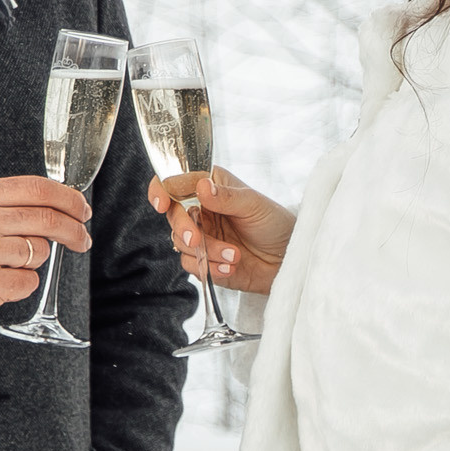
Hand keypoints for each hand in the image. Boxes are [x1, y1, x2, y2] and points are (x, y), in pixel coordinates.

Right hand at [0, 177, 91, 338]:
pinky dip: (20, 285)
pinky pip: (28, 282)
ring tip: (2, 267)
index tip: (82, 209)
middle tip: (82, 239)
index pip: (36, 188)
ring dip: (32, 262)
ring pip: (39, 252)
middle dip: (73, 230)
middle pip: (47, 218)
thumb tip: (53, 208)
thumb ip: (1, 207)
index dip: (68, 198)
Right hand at [149, 167, 294, 299]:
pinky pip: (192, 265)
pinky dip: (210, 267)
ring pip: (181, 243)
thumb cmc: (275, 224)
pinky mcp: (205, 260)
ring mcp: (201, 236)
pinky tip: (231, 267)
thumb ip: (227, 197)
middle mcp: (201, 209)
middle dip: (184, 228)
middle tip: (197, 239)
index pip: (175, 182)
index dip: (162, 190)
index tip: (162, 203)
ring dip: (207, 252)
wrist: (287, 260)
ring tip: (235, 255)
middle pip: (173, 215)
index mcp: (210, 187)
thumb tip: (202, 186)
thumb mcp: (254, 204)